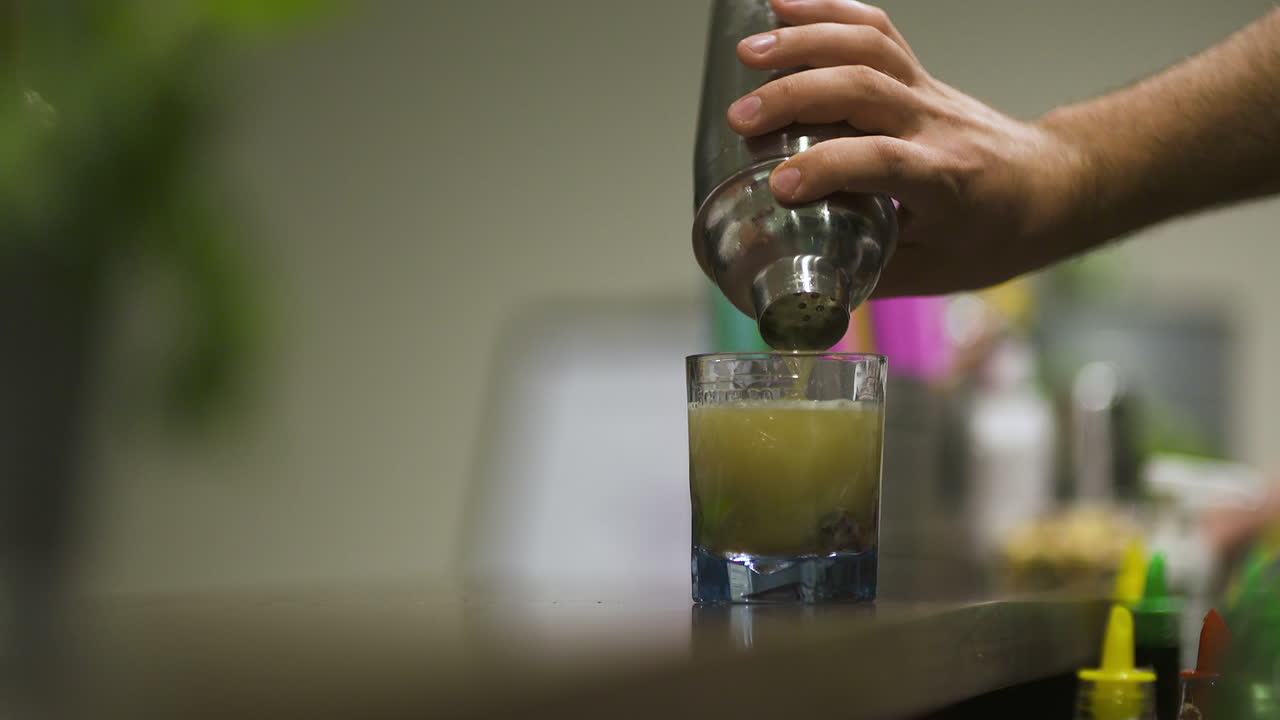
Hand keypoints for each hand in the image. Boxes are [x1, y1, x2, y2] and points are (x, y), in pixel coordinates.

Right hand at [727, 0, 1090, 296]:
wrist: (1048, 188)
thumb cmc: (993, 233)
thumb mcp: (934, 272)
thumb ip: (866, 272)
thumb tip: (798, 279)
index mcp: (944, 181)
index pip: (884, 161)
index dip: (829, 168)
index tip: (779, 186)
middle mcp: (934, 125)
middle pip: (865, 89)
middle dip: (797, 96)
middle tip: (740, 119)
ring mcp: (925, 92)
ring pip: (868, 47)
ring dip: (805, 40)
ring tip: (749, 52)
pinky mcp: (915, 74)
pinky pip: (875, 30)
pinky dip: (828, 10)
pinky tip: (784, 5)